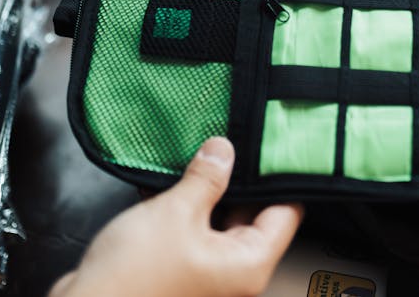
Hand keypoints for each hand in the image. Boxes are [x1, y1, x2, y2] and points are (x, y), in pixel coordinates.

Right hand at [49, 137, 303, 296]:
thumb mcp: (176, 212)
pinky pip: (195, 231)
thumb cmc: (132, 277)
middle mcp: (234, 274)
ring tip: (200, 156)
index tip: (272, 145)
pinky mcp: (182, 270)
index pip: (286, 213)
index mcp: (248, 264)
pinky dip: (187, 208)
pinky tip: (171, 181)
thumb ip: (206, 177)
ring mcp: (208, 274)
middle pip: (254, 215)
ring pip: (220, 221)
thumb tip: (223, 150)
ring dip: (209, 191)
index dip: (281, 177)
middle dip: (239, 179)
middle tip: (230, 142)